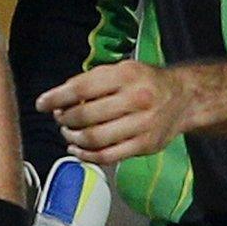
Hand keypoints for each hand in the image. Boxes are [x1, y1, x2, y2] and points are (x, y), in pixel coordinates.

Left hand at [37, 60, 189, 164]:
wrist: (184, 98)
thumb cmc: (144, 82)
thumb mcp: (121, 69)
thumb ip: (92, 81)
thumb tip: (59, 98)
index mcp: (126, 75)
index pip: (81, 88)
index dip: (56, 97)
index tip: (41, 104)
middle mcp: (136, 100)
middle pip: (86, 116)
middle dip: (64, 119)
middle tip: (59, 118)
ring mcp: (142, 125)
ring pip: (95, 138)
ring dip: (72, 138)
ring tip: (67, 133)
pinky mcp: (145, 146)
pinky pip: (108, 156)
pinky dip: (86, 156)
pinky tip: (77, 149)